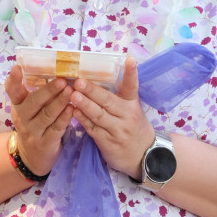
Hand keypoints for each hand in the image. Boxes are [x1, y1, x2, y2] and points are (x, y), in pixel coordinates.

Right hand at [5, 65, 73, 175]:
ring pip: (46, 115)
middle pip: (33, 102)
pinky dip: (64, 118)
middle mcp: (22, 118)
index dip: (13, 79)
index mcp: (18, 105)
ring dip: (59, 102)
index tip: (17, 67)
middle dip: (48, 90)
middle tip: (62, 80)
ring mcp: (32, 132)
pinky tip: (73, 109)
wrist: (32, 157)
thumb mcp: (30, 110)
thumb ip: (37, 94)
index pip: (12, 91)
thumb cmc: (35, 125)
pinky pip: (56, 129)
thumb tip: (56, 71)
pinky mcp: (45, 143)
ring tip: (71, 91)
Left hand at [69, 57, 153, 177]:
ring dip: (85, 105)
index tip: (129, 59)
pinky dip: (83, 120)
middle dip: (93, 91)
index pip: (132, 86)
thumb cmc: (134, 128)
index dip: (131, 73)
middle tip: (79, 81)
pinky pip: (93, 128)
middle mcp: (126, 115)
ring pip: (99, 115)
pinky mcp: (108, 142)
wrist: (144, 156)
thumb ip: (119, 97)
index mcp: (132, 104)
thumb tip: (98, 77)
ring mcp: (117, 130)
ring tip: (72, 95)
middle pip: (108, 101)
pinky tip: (73, 112)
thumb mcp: (132, 110)